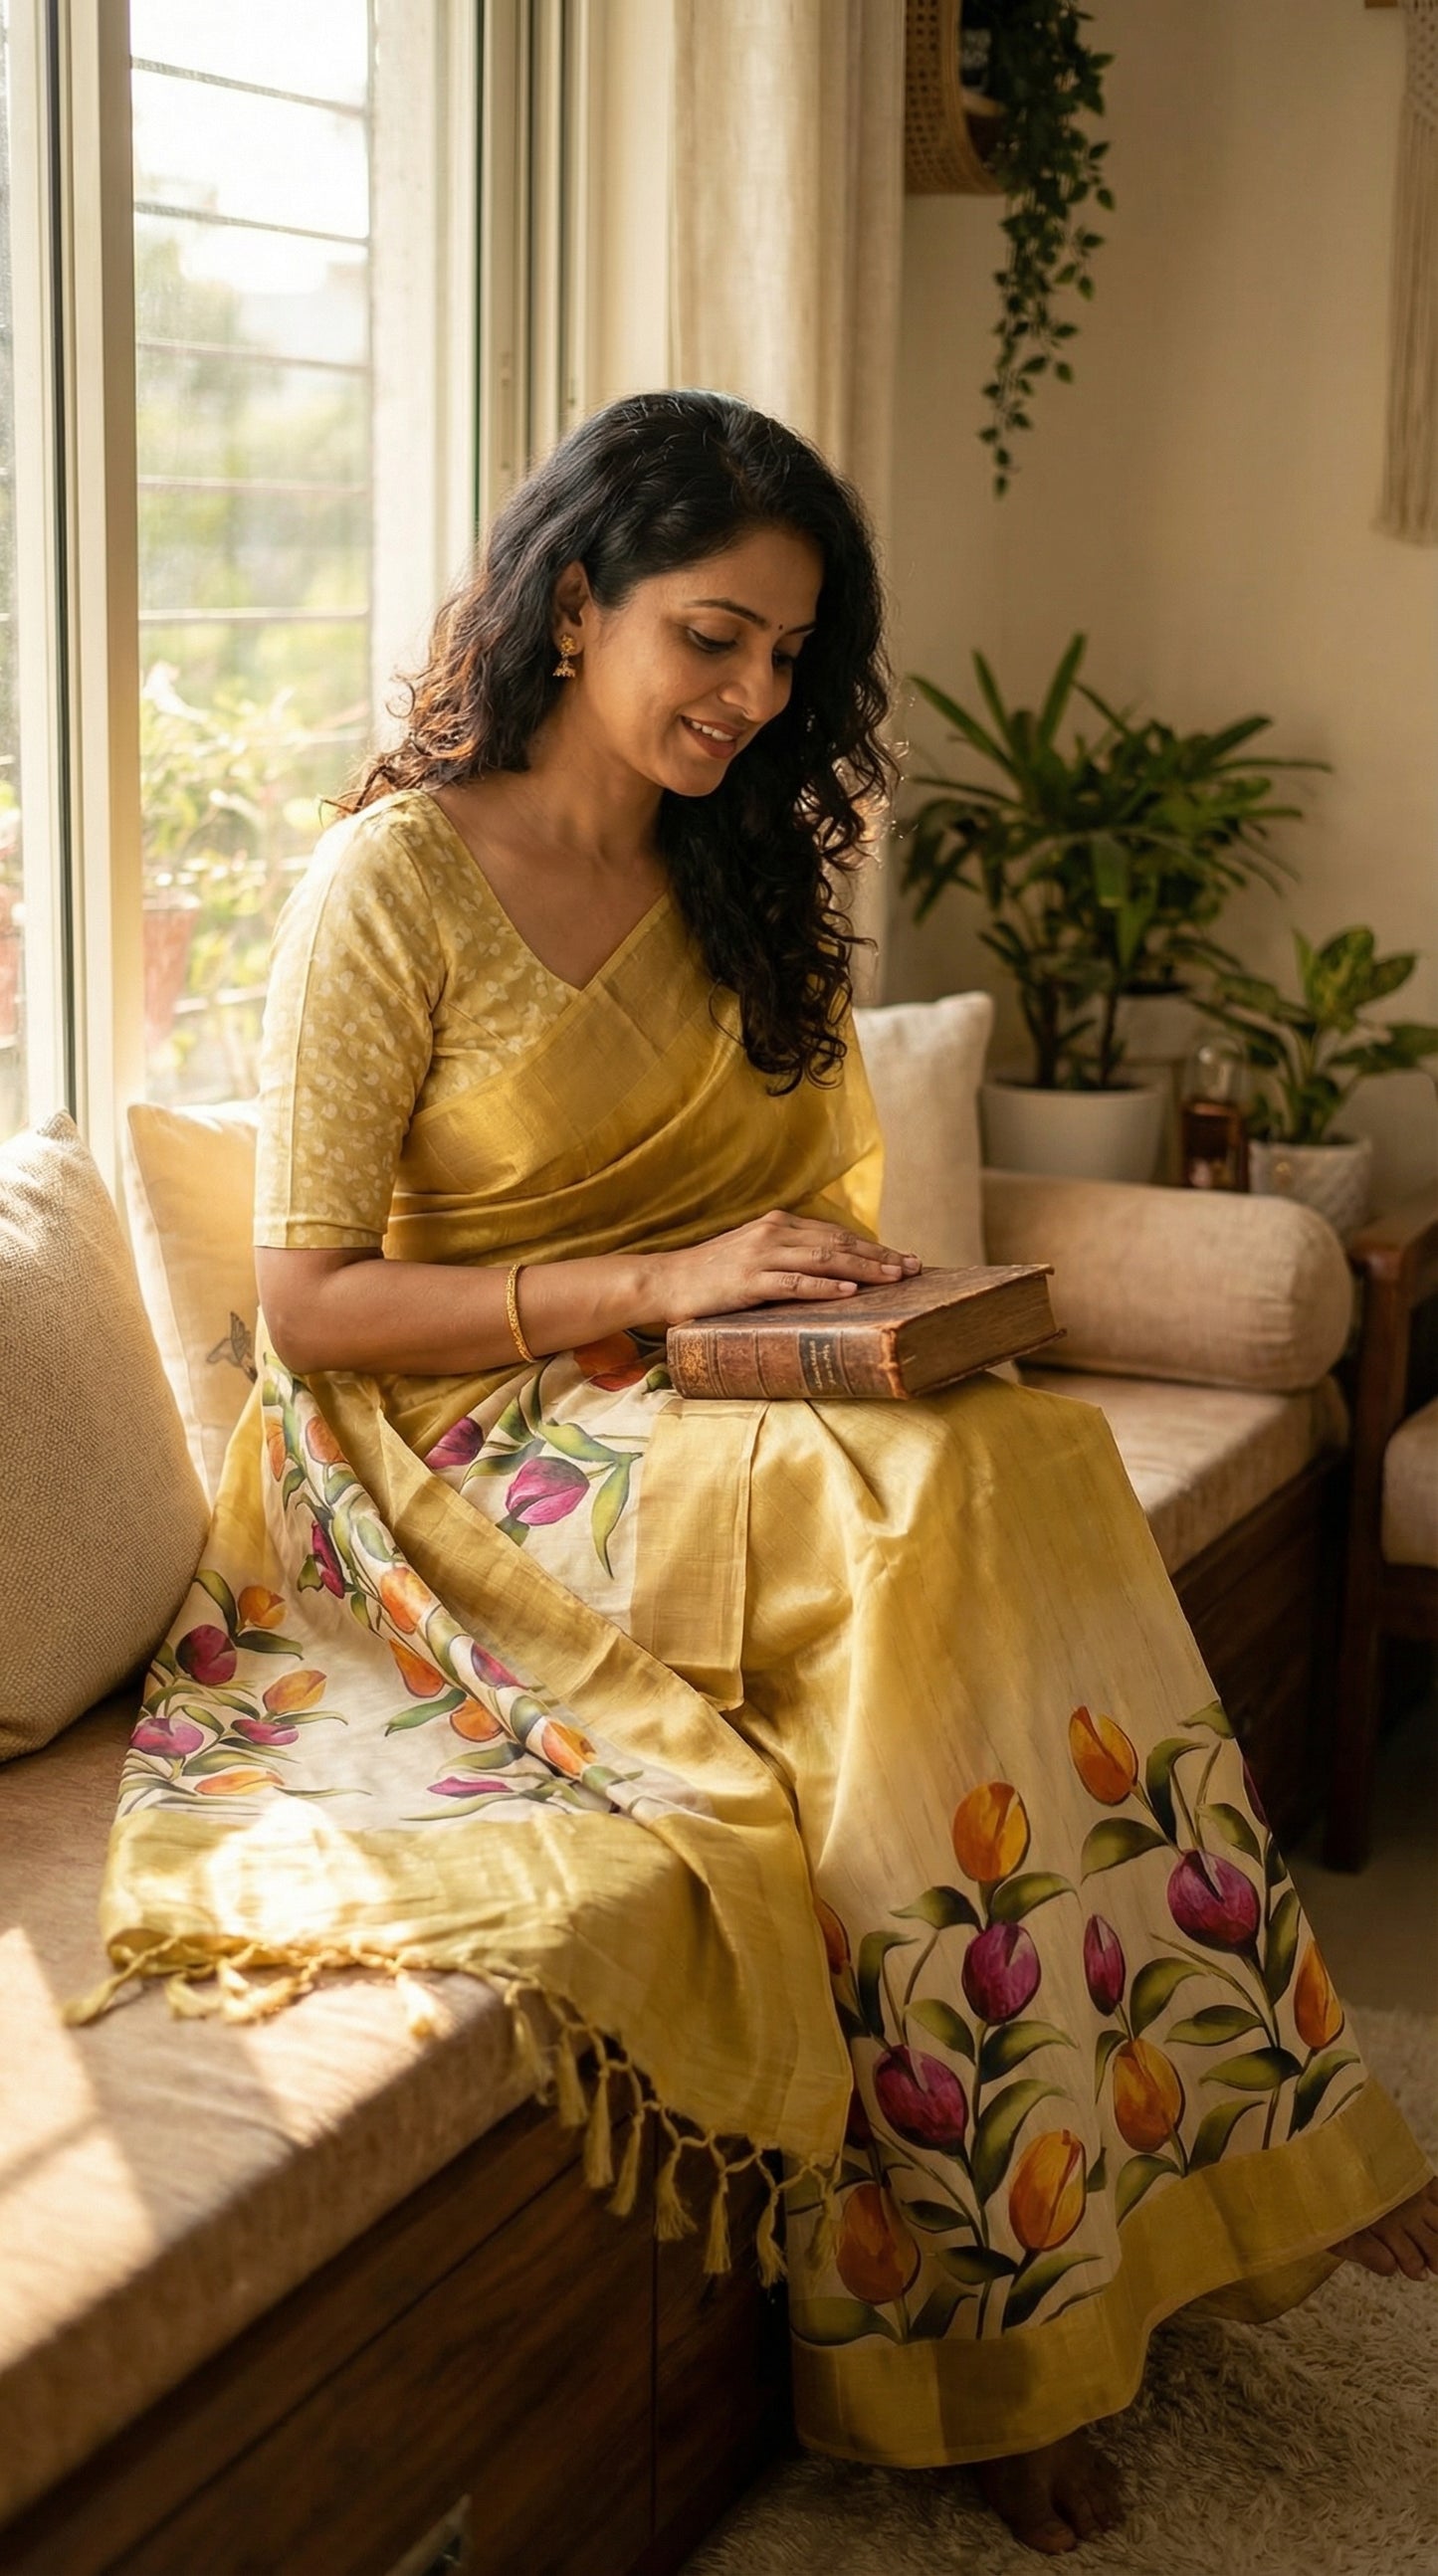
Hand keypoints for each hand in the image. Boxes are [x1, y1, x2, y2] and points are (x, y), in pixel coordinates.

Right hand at [644, 1210, 920, 1323]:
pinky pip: (794, 1283)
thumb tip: (832, 1276)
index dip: (873, 1247)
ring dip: (863, 1269)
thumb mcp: (754, 1258)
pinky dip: (824, 1286)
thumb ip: (788, 1259)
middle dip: (879, 1257)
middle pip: (839, 1243)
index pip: (836, 1234)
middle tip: (913, 1268)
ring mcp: (761, 1256)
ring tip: (894, 1278)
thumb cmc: (711, 1277)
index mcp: (778, 1225)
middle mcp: (774, 1233)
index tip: (904, 1259)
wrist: (665, 1281)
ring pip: (825, 1259)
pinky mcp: (749, 1281)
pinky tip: (849, 1292)